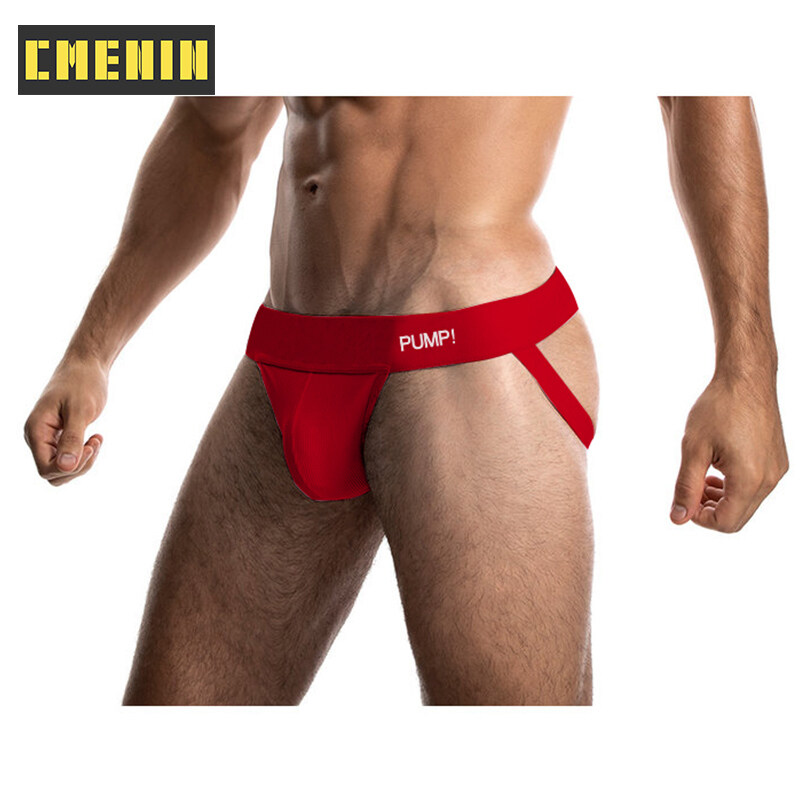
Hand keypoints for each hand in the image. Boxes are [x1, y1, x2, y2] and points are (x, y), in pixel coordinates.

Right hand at [24, 355, 108, 485]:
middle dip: (79, 465)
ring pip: (63, 469)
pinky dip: (84, 454)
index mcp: (36, 430)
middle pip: (54, 473)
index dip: (69, 467)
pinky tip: (95, 438)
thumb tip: (66, 468)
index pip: (46, 469)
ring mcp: (47, 438)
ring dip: (83, 461)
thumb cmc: (83, 383)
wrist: (87, 365)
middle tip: (95, 443)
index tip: (89, 447)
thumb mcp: (80, 411)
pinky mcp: (59, 436)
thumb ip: (72, 439)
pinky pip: (69, 458)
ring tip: (96, 440)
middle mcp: (37, 437)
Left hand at [670, 373, 787, 531]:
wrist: (746, 379)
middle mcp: (770, 479)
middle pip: (738, 518)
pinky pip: (756, 488)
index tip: (684, 499)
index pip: (726, 523)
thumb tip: (678, 517)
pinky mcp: (778, 461)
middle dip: (710, 510)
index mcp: (750, 479)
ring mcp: (777, 470)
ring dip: (721, 499)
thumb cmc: (718, 408)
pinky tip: (717, 467)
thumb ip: (686, 486)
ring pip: (747, 504)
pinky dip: (735, 487)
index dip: (699, 519)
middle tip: (691, 488)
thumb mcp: (693, 448)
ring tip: (701, 477)